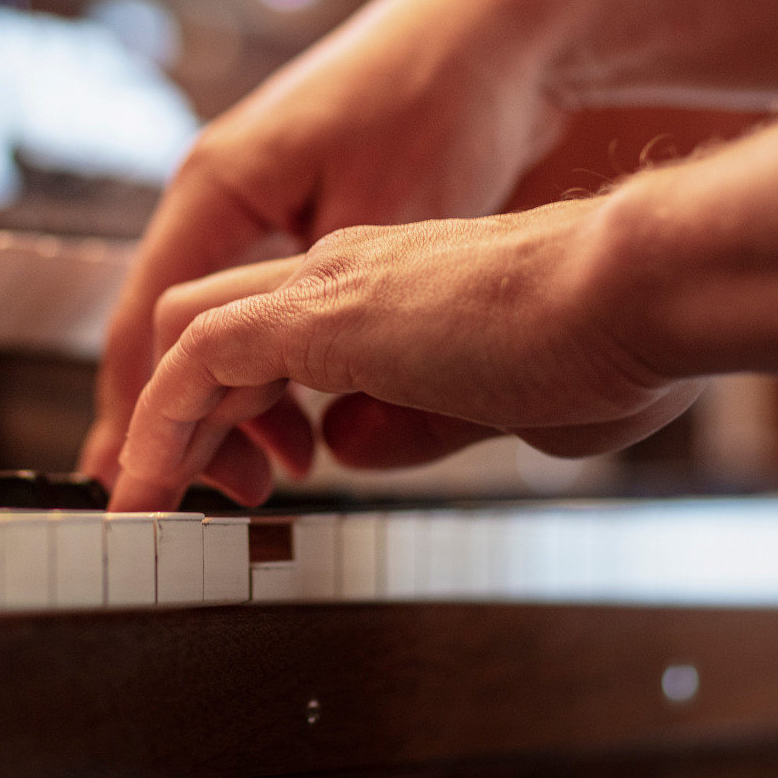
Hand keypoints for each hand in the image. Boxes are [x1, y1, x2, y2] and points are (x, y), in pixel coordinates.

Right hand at [81, 0, 583, 492]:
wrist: (501, 25)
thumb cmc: (443, 98)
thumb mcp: (390, 230)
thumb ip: (349, 336)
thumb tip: (335, 446)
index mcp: (217, 189)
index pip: (149, 327)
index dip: (141, 420)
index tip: (136, 491)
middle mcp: (220, 191)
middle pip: (168, 330)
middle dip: (183, 424)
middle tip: (210, 500)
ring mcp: (259, 197)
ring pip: (218, 321)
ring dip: (237, 399)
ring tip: (279, 469)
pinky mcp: (303, 204)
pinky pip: (261, 304)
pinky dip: (273, 364)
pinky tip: (312, 413)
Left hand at [106, 202, 704, 511]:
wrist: (640, 289)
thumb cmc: (615, 346)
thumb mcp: (502, 409)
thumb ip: (414, 424)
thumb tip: (347, 449)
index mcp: (397, 291)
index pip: (283, 336)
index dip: (243, 408)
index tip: (236, 476)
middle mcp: (350, 272)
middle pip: (216, 325)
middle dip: (179, 412)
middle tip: (163, 493)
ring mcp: (330, 283)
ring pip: (189, 335)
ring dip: (156, 423)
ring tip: (138, 505)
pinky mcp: (318, 311)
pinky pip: (195, 361)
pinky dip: (160, 424)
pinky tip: (150, 486)